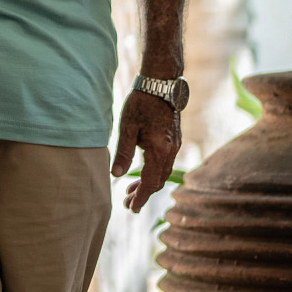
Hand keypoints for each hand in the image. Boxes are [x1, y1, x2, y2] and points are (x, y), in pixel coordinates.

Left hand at [112, 90, 181, 212]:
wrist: (160, 84)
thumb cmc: (141, 103)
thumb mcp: (127, 128)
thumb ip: (123, 153)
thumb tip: (116, 175)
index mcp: (160, 150)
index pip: (151, 182)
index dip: (141, 197)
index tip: (131, 207)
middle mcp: (171, 151)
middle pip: (159, 181)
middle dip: (144, 193)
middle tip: (127, 202)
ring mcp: (175, 145)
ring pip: (163, 172)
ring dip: (149, 183)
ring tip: (131, 190)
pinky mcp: (173, 140)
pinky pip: (165, 163)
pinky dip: (154, 172)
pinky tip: (142, 171)